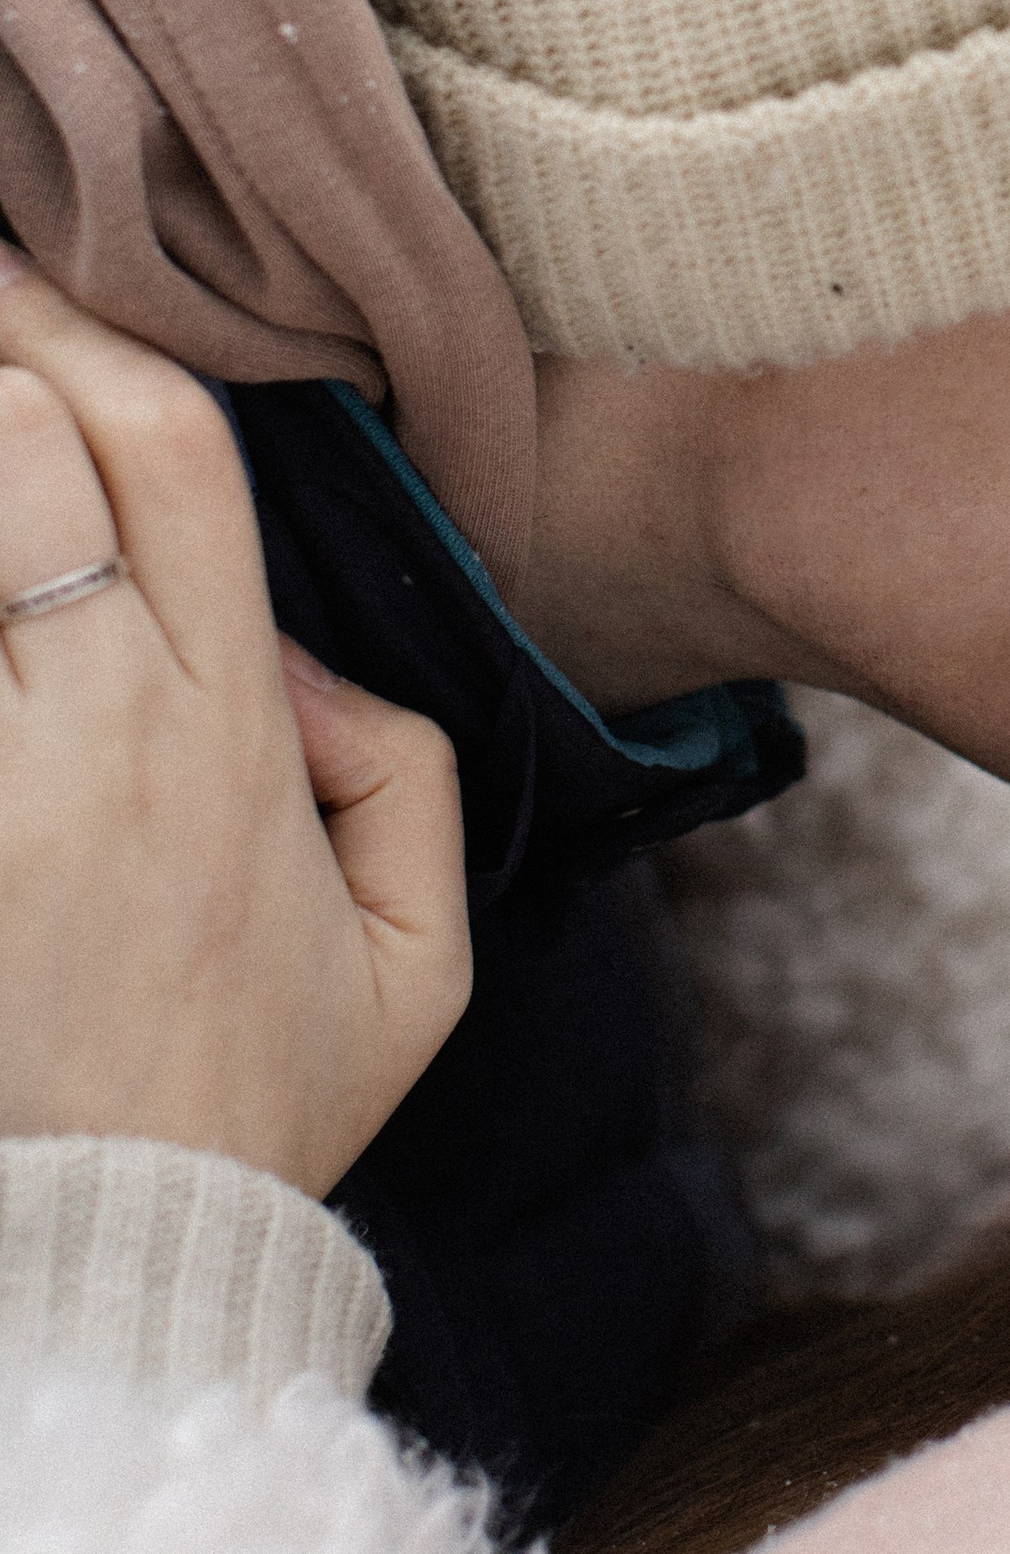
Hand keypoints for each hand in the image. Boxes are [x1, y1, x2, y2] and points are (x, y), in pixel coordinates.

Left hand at [0, 249, 467, 1196]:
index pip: (173, 462)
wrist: (100, 1268)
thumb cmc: (254, 1111)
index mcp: (231, 735)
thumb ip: (397, 769)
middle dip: (4, 346)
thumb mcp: (423, 958)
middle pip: (38, 458)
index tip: (48, 285)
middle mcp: (94, 734)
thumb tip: (302, 663)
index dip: (105, 343)